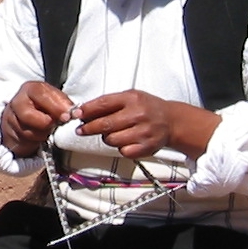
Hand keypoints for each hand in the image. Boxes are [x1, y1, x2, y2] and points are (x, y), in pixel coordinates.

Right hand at [0, 81, 76, 155]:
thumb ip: (63, 104)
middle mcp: (17, 102)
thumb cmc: (44, 109)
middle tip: (58, 124)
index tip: (69, 116)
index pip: (41, 94)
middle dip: (46, 122)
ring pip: (26, 131)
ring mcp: (10, 118)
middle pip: (28, 115)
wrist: (25, 120)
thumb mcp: (55, 101)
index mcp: (30, 89)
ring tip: (48, 130)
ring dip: (42, 134)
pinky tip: (39, 136)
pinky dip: (34, 141)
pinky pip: (23, 140)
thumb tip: (75, 112)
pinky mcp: (8, 134)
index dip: (56, 106)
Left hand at [76, 89, 219, 158]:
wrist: (171, 121)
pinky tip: (126, 140)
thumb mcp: (130, 97)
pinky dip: (120, 147)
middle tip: (81, 130)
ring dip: (106, 138)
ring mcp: (143, 132)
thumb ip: (108, 103)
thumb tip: (82, 112)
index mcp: (132, 98)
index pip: (103, 104)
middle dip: (88, 128)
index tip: (75, 115)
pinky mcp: (146, 147)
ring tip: (113, 133)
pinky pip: (122, 151)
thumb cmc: (146, 108)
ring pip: (111, 140)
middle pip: (104, 124)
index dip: (86, 110)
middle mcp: (138, 114)